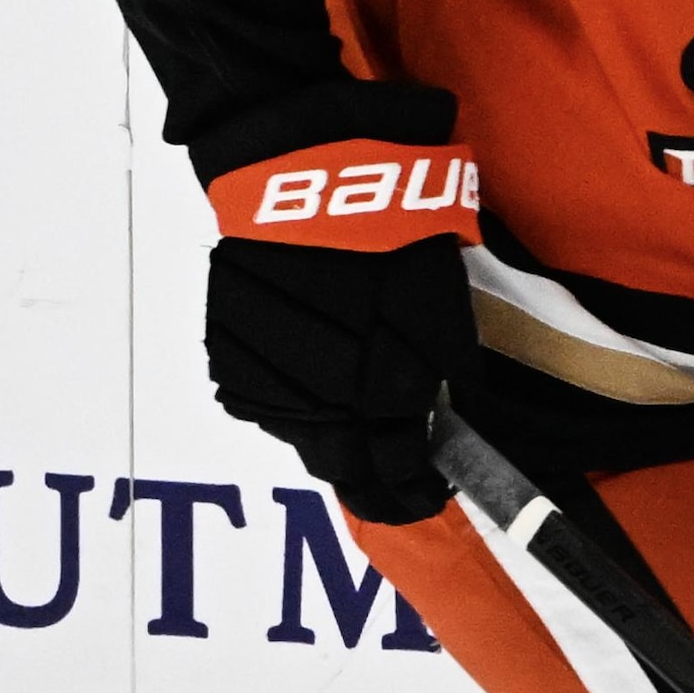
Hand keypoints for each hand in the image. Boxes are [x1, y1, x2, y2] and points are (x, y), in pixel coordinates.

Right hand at [205, 229, 474, 523]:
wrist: (315, 198)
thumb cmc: (398, 255)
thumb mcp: (451, 323)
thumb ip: (456, 388)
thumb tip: (463, 424)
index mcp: (382, 410)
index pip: (399, 481)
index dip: (417, 494)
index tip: (430, 491)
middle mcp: (321, 416)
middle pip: (344, 475)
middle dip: (372, 486)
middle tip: (389, 477)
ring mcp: (270, 393)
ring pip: (301, 441)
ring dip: (329, 438)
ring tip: (348, 417)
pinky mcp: (231, 364)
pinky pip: (264, 403)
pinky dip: (290, 401)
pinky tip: (307, 374)